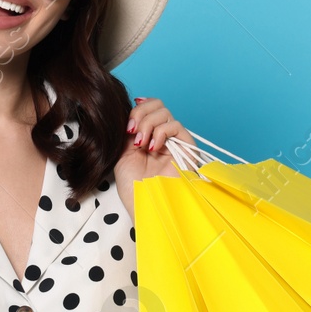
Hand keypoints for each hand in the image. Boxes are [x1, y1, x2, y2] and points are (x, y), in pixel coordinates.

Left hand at [113, 97, 185, 211]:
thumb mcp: (123, 153)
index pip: (148, 108)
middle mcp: (163, 137)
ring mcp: (174, 142)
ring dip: (148, 124)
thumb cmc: (134, 187)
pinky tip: (152, 147)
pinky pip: (175, 125)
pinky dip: (160, 132)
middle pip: (157, 105)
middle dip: (140, 114)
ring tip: (141, 144)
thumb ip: (130, 131)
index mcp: (148, 137)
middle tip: (132, 133)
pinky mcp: (187, 148)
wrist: (144, 205)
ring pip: (165, 112)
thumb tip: (130, 111)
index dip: (137, 110)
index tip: (126, 127)